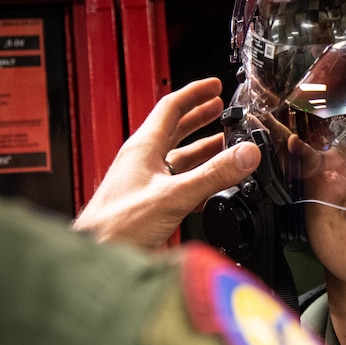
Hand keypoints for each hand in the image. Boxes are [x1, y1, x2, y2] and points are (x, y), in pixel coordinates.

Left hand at [72, 78, 261, 249]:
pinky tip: (215, 188)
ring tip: (225, 144)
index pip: (171, 107)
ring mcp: (147, 182)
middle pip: (175, 129)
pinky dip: (200, 181)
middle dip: (200, 117)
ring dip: (203, 150)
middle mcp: (144, 161)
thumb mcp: (173, 196)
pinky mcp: (152, 203)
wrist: (98, 255)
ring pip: (179, 158)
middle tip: (221, 109)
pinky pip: (180, 183)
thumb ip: (213, 175)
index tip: (215, 86)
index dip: (195, 93)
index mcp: (143, 148)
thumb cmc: (117, 225)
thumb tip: (245, 154)